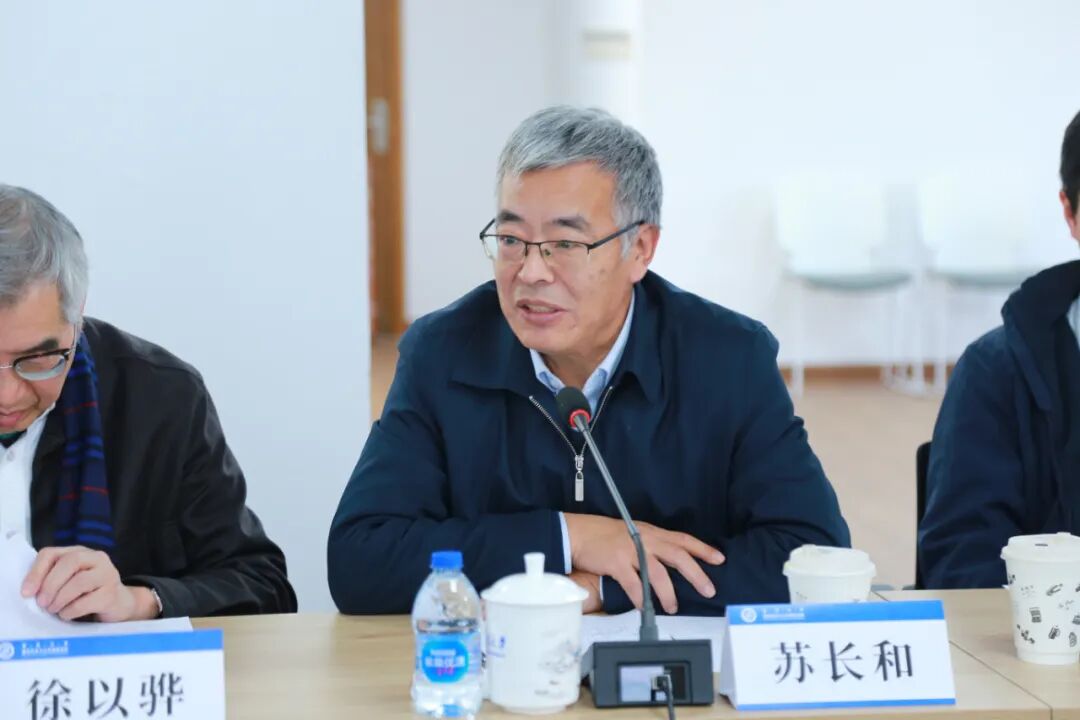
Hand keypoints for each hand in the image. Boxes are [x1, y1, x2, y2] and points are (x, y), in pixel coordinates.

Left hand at [21, 546, 158, 622]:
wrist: (118, 604)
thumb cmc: (87, 593)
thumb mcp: (68, 581)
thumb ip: (52, 580)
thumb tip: (29, 592)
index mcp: (79, 553)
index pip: (51, 553)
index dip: (36, 572)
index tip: (26, 592)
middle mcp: (96, 558)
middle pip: (69, 562)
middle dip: (50, 584)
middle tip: (41, 603)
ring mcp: (107, 574)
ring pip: (80, 581)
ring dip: (60, 598)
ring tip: (53, 609)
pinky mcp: (112, 593)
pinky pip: (87, 601)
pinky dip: (71, 611)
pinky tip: (67, 615)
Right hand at [563, 513, 724, 613]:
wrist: (578, 533)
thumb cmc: (604, 534)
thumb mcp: (633, 533)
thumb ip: (651, 545)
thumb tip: (670, 562)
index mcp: (652, 533)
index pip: (683, 539)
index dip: (702, 549)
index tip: (720, 559)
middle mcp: (645, 540)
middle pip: (678, 556)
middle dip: (696, 574)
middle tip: (709, 590)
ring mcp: (631, 551)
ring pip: (657, 573)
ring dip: (668, 593)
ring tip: (673, 607)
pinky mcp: (616, 563)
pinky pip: (633, 584)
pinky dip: (640, 598)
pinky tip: (644, 608)